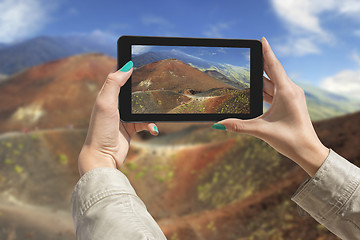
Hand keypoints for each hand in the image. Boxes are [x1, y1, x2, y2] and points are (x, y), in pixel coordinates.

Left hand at [78, 61, 158, 175]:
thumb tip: (126, 66)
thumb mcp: (105, 103)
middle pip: (132, 90)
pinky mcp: (130, 129)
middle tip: (156, 82)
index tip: (139, 58)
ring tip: (156, 110)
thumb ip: (114, 83)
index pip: (117, 76)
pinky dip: (150, 125)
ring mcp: (123, 117)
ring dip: (149, 110)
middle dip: (143, 87)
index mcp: (106, 96)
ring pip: (141, 107)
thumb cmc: (101, 129)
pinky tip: (153, 129)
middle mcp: (114, 105)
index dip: (127, 67)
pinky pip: (145, 123)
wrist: (103, 157)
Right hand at [213, 37, 328, 176]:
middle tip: (250, 51)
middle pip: (272, 72)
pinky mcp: (290, 103)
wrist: (308, 151)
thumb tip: (218, 124)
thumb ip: (239, 126)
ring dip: (261, 77)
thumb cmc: (290, 140)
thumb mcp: (262, 131)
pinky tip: (256, 87)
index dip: (267, 52)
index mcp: (287, 92)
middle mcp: (290, 91)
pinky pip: (275, 91)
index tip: (261, 39)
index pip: (274, 66)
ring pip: (272, 82)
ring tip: (248, 68)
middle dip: (261, 62)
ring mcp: (291, 96)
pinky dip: (265, 88)